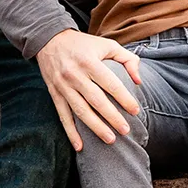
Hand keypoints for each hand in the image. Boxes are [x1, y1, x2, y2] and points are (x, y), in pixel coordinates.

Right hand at [35, 29, 141, 149]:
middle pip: (96, 100)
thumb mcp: (107, 45)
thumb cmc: (84, 44)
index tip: (136, 110)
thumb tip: (139, 81)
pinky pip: (63, 117)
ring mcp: (63, 86)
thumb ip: (127, 59)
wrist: (49, 40)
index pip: (110, 83)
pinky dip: (71, 133)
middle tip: (126, 130)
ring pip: (81, 111)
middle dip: (112, 117)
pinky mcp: (55, 94)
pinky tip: (80, 147)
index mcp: (89, 62)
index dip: (124, 98)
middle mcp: (75, 75)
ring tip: (111, 140)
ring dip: (96, 128)